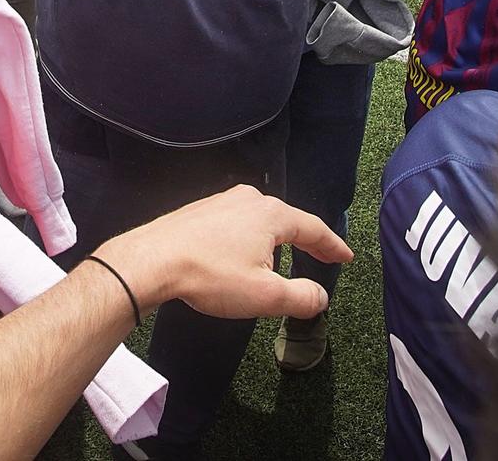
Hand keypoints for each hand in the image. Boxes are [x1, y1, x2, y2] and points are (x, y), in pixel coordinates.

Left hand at [95, 185, 350, 321]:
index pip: (313, 229)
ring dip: (276, 240)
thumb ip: (301, 297)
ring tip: (286, 257)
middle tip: (324, 255)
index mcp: (271, 214)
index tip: (347, 256)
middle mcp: (249, 199)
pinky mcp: (200, 211)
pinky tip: (244, 254)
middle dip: (306, 239)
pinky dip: (250, 239)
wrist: (150, 261)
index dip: (333, 246)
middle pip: (288, 220)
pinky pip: (237, 224)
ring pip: (260, 221)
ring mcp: (222, 202)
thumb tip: (322, 297)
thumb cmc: (210, 276)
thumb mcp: (265, 296)